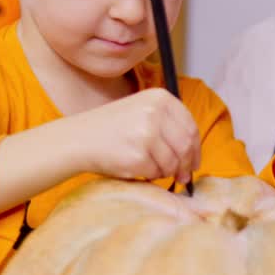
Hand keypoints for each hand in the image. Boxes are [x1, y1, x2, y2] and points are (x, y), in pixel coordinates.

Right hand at [72, 88, 199, 185]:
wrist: (79, 138)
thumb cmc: (112, 128)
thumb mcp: (142, 110)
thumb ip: (169, 124)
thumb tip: (193, 153)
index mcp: (159, 98)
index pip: (190, 126)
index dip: (195, 148)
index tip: (194, 161)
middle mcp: (155, 113)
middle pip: (186, 145)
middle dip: (186, 164)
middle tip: (182, 175)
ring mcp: (147, 134)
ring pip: (173, 162)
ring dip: (166, 171)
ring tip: (149, 167)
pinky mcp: (138, 156)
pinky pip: (156, 172)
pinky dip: (150, 176)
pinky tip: (136, 168)